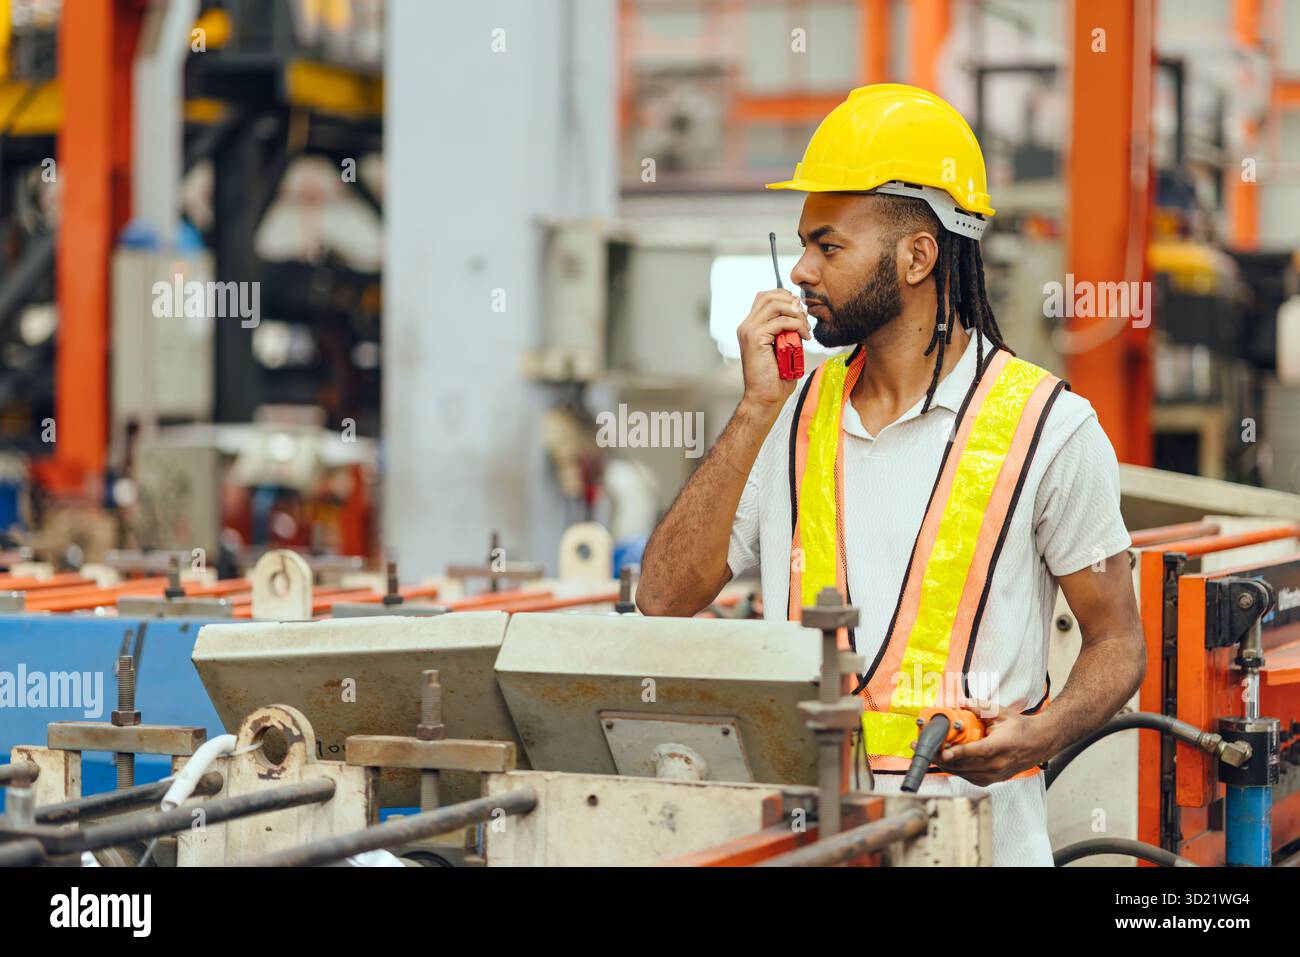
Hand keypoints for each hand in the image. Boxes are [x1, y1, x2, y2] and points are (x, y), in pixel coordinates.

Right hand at [736, 290, 810, 413]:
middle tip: (806, 318)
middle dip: (792, 302)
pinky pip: (781, 322)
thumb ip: (786, 332)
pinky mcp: (755, 339)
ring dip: (796, 313)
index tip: (801, 312)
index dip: (785, 298)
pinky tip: (805, 337)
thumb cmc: (775, 378)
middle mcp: (746, 326)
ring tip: (806, 328)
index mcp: (750, 327)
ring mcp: (749, 331)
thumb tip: (800, 318)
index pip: (765, 297)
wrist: (765, 398)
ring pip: (775, 304)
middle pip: (769, 295)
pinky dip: (797, 326)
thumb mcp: (782, 348)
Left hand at [925, 698, 1057, 786]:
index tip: (943, 752)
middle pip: (963, 765)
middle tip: (920, 747)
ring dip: (942, 763)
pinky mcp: (988, 780)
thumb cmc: (1019, 728)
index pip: (977, 752)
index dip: (959, 753)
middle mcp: (996, 765)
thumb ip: (978, 707)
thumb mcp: (1000, 712)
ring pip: (961, 772)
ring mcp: (993, 776)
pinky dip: (952, 767)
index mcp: (1001, 747)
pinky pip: (966, 775)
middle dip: (939, 756)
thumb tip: (959, 702)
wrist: (1037, 744)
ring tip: (925, 751)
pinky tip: (941, 757)